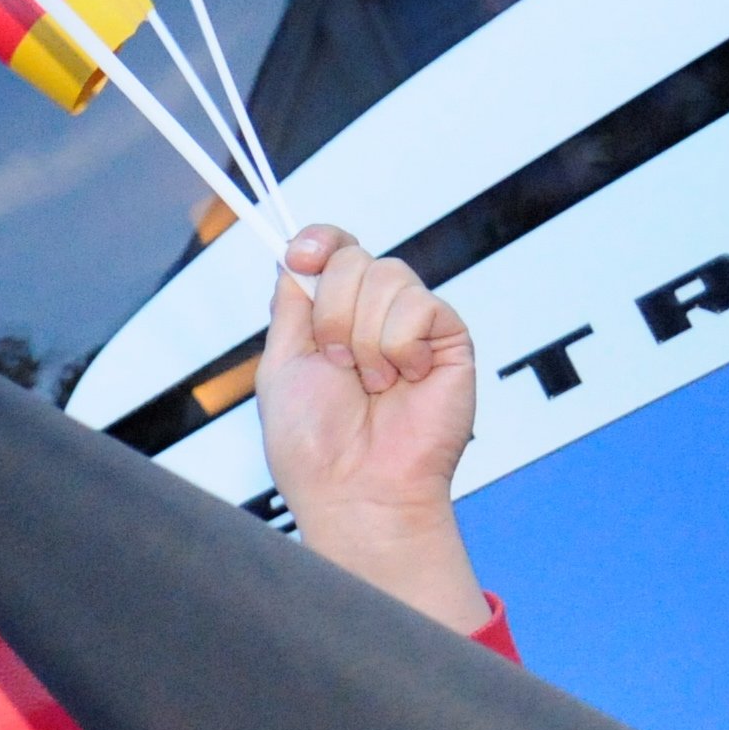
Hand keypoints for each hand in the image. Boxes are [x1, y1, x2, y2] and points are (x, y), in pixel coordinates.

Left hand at [254, 227, 492, 637]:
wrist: (356, 489)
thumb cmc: (314, 445)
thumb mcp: (280, 366)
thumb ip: (289, 304)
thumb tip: (293, 253)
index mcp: (328, 318)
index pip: (331, 249)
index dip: (319, 240)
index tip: (302, 255)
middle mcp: (370, 315)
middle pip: (353, 258)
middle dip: (332, 313)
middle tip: (337, 366)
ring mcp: (411, 324)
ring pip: (386, 276)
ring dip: (364, 338)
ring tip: (371, 385)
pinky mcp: (448, 336)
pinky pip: (418, 305)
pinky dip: (398, 347)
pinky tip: (402, 382)